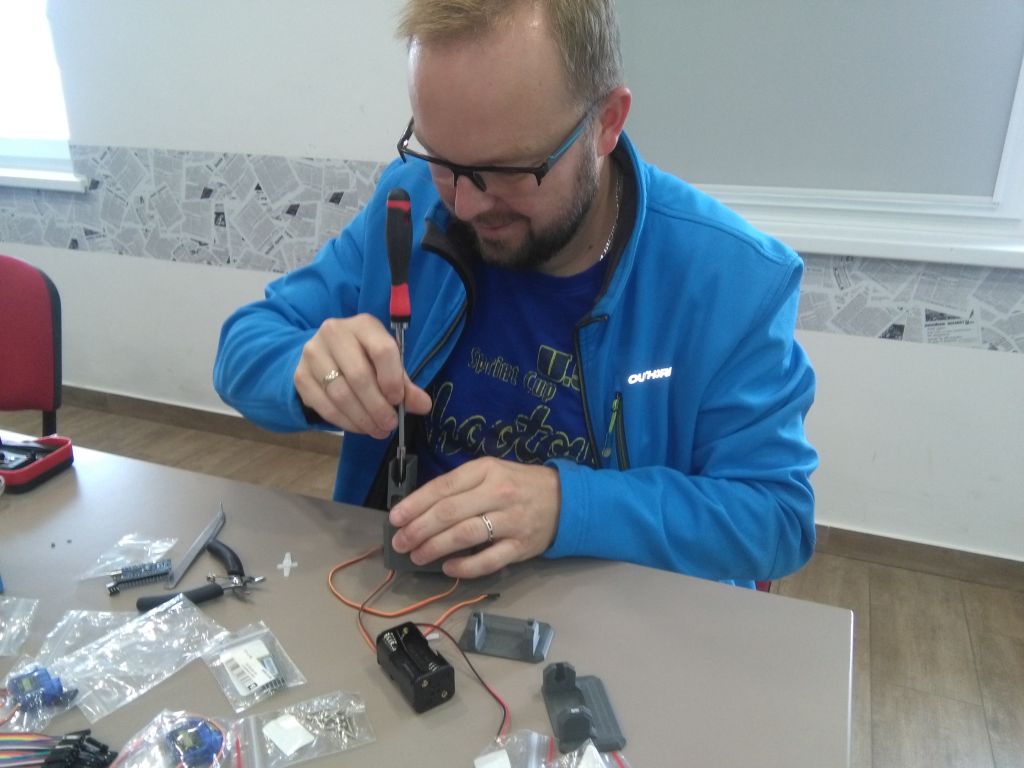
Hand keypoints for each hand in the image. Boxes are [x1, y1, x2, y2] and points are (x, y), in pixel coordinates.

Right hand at [294, 313, 430, 436]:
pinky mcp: (300, 376)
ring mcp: (313, 353)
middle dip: (378, 407)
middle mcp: (334, 333)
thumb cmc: (364, 357)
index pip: (382, 351)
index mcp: (364, 325)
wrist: (325, 354)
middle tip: (390, 425)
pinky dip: (345, 422)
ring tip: (378, 430)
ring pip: (340, 394)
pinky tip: (359, 427)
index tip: (398, 401)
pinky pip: (324, 406)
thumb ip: (405, 384)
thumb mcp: (388, 363)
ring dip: (362, 418)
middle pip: (359, 376)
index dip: (392, 380)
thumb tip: (423, 406)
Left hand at [388, 457, 560, 577]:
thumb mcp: (491, 471)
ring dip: (434, 548)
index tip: (395, 518)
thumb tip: (420, 507)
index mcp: (486, 470)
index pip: (443, 487)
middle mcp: (498, 493)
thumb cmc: (519, 484)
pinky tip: (448, 568)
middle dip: (418, 529)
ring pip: (464, 535)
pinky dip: (465, 567)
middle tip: (400, 542)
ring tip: (417, 555)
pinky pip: (488, 560)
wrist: (565, 500)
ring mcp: (511, 521)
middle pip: (449, 513)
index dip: (415, 504)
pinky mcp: (521, 546)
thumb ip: (461, 485)